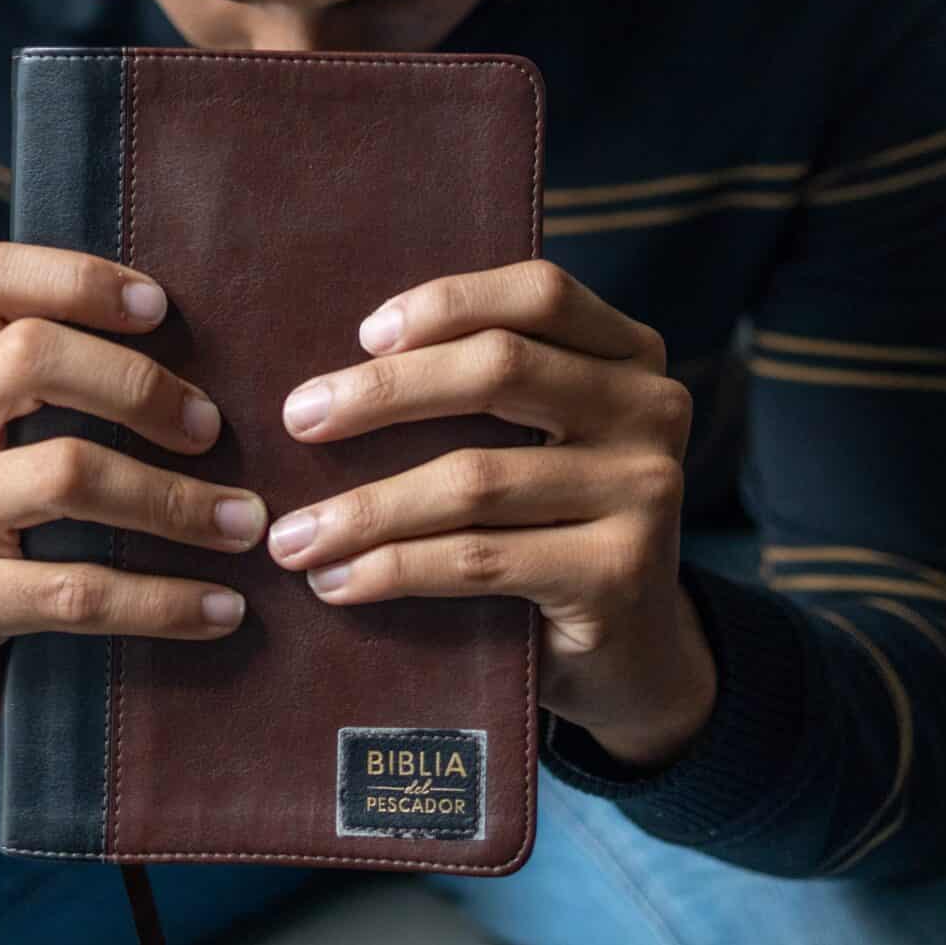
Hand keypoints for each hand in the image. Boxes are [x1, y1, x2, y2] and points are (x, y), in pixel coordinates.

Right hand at [0, 242, 267, 727]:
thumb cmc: (1, 515)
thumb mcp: (3, 434)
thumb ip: (62, 383)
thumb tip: (220, 345)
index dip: (77, 278)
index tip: (161, 306)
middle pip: (32, 358)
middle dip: (139, 385)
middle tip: (213, 428)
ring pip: (66, 475)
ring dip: (175, 500)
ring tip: (244, 523)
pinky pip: (76, 592)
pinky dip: (163, 600)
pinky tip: (223, 608)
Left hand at [267, 259, 715, 769]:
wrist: (634, 650)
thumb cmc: (553, 524)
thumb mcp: (540, 438)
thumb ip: (486, 390)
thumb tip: (334, 373)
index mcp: (630, 354)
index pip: (539, 294)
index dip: (448, 302)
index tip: (361, 334)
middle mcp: (652, 409)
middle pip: (501, 369)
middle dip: (384, 392)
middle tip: (298, 419)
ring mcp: (645, 492)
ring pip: (475, 478)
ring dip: (365, 508)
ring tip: (293, 535)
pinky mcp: (620, 574)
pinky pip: (479, 559)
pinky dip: (394, 569)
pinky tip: (338, 582)